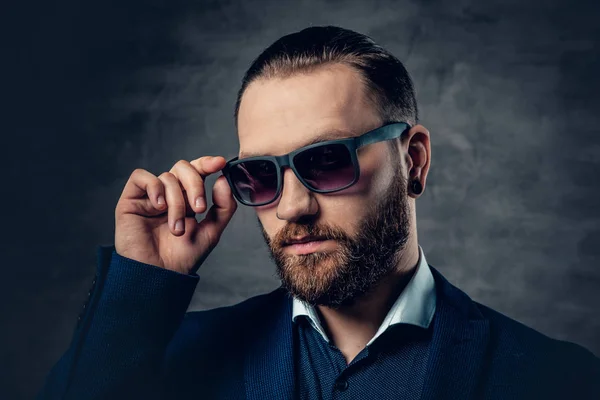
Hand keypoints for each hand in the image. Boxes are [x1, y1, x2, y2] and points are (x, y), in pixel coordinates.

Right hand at [114, 156, 236, 274]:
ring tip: (176, 227)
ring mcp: (150, 196)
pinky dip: (154, 188)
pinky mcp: (131, 200)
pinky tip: (159, 206)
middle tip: (199, 208)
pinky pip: (141, 177)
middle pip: (183, 168)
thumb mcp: (212, 231)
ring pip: (167, 177)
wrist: (159, 275)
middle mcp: (169, 194)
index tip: (220, 163)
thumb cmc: (183, 257)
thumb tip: (224, 179)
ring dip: (176, 202)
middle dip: (195, 185)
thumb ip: (223, 206)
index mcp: (187, 198)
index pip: (197, 171)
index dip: (207, 163)